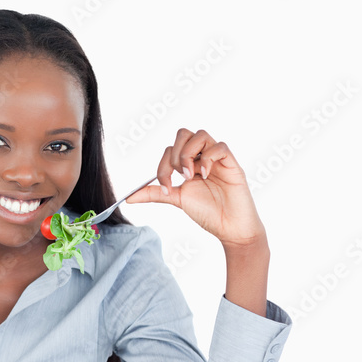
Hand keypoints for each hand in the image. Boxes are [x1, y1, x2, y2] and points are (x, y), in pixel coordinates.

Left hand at [126, 128, 266, 248]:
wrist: (230, 228)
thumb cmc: (207, 213)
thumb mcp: (176, 200)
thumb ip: (154, 193)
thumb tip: (129, 197)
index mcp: (189, 164)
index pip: (170, 149)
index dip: (163, 167)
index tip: (166, 188)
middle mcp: (202, 157)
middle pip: (184, 134)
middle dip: (176, 154)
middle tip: (179, 176)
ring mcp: (217, 159)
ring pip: (200, 135)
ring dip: (189, 154)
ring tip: (191, 175)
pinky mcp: (232, 164)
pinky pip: (220, 146)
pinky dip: (208, 158)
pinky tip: (205, 175)